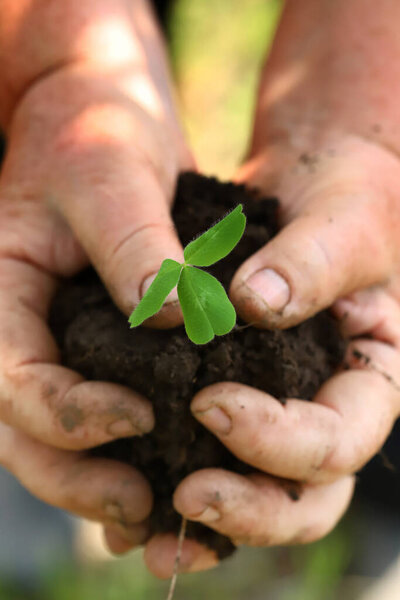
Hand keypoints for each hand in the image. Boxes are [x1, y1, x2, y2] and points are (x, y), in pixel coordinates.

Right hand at [0, 4, 191, 548]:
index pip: (13, 379)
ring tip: (160, 505)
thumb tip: (179, 323)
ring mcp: (53, 337)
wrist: (101, 111)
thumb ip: (138, 246)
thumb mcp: (113, 172)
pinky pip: (96, 407)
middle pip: (24, 429)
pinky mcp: (94, 339)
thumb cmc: (97, 129)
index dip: (68, 414)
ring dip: (98, 478)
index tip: (140, 418)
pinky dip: (124, 448)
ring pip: (56, 433)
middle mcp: (18, 326)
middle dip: (77, 475)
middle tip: (143, 502)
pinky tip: (169, 465)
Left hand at [169, 136, 399, 561]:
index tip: (213, 407)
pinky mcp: (235, 389)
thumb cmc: (349, 194)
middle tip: (184, 497)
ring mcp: (282, 403)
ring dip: (209, 518)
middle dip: (249, 506)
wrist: (315, 180)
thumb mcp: (346, 219)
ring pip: (257, 488)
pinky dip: (177, 478)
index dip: (282, 442)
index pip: (340, 438)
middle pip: (305, 492)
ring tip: (144, 528)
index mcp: (371, 376)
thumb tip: (254, 306)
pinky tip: (132, 487)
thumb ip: (313, 260)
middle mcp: (328, 403)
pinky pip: (212, 450)